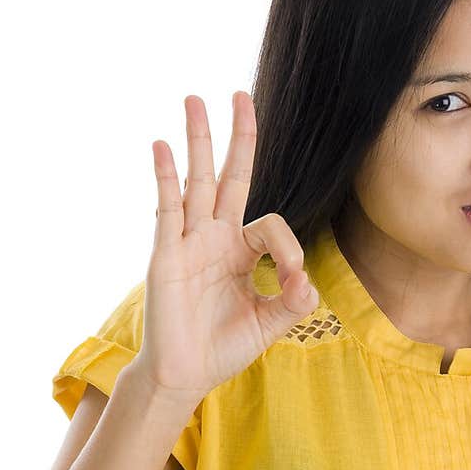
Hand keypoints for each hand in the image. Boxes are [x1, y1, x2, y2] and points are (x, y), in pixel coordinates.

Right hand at [136, 92, 319, 408]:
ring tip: (196, 98)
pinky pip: (166, 208)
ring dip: (197, 140)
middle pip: (228, 176)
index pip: (270, 223)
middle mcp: (214, 238)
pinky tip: (164, 146)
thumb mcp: (270, 324)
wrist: (185, 375)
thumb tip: (306, 281)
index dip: (288, 245)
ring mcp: (188, 242)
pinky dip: (166, 176)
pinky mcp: (166, 255)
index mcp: (240, 251)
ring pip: (196, 181)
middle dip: (236, 137)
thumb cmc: (223, 348)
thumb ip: (293, 302)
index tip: (293, 278)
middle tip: (239, 94)